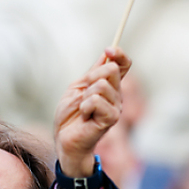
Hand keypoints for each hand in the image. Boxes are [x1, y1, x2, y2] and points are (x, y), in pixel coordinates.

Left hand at [54, 47, 131, 177]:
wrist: (65, 138)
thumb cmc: (71, 115)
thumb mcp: (79, 87)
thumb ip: (93, 72)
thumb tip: (107, 54)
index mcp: (110, 87)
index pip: (124, 65)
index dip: (119, 54)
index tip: (109, 50)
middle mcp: (117, 96)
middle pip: (112, 70)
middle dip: (92, 76)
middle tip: (83, 93)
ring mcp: (116, 107)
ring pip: (102, 85)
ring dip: (85, 96)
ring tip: (83, 109)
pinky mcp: (111, 119)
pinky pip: (97, 100)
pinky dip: (85, 106)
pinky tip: (85, 116)